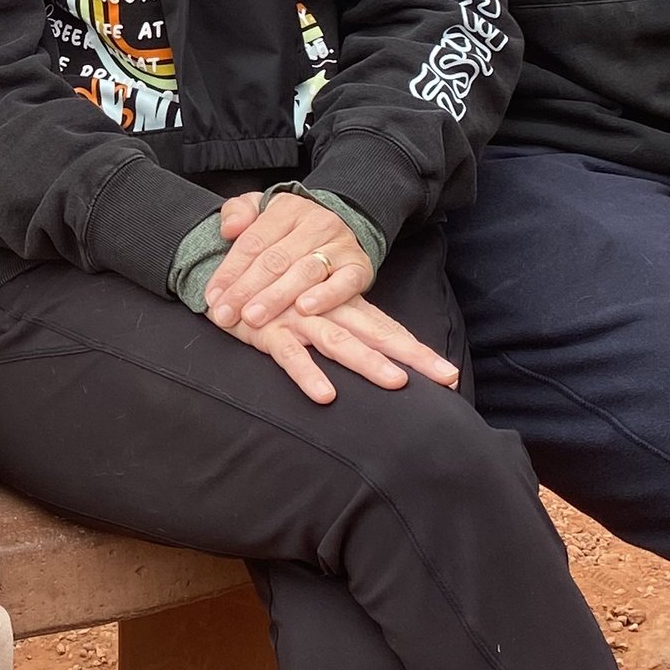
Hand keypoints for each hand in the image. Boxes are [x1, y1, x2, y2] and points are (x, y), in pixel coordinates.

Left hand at [204, 188, 372, 329]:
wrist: (346, 221)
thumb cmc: (293, 226)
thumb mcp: (262, 207)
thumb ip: (239, 212)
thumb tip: (228, 229)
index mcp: (287, 209)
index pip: (253, 242)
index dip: (230, 271)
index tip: (213, 297)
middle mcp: (315, 224)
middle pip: (275, 260)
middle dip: (247, 290)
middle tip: (226, 314)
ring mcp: (339, 245)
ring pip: (304, 272)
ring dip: (277, 298)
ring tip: (254, 317)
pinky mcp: (359, 266)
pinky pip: (344, 283)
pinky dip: (325, 297)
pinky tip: (304, 309)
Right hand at [233, 290, 458, 406]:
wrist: (219, 274)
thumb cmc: (269, 292)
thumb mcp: (306, 301)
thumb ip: (335, 316)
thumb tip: (370, 347)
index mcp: (341, 305)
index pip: (387, 328)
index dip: (417, 351)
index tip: (449, 375)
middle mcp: (327, 312)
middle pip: (377, 334)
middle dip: (412, 357)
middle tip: (445, 377)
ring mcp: (298, 321)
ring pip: (340, 343)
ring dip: (368, 363)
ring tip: (397, 383)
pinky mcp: (268, 332)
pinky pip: (290, 356)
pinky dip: (308, 374)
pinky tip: (326, 395)